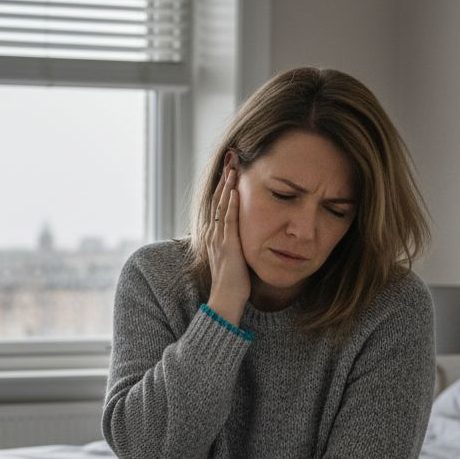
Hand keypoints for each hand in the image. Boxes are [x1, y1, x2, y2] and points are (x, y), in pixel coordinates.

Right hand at [206, 159, 249, 325]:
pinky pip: (229, 220)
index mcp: (214, 236)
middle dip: (224, 178)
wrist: (226, 299)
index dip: (223, 185)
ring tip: (233, 166)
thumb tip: (246, 235)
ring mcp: (219, 239)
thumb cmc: (232, 283)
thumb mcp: (233, 258)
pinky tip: (235, 190)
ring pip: (222, 205)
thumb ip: (236, 243)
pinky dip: (231, 203)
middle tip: (231, 158)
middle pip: (217, 199)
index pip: (218, 204)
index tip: (231, 168)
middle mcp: (213, 234)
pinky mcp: (228, 245)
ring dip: (227, 185)